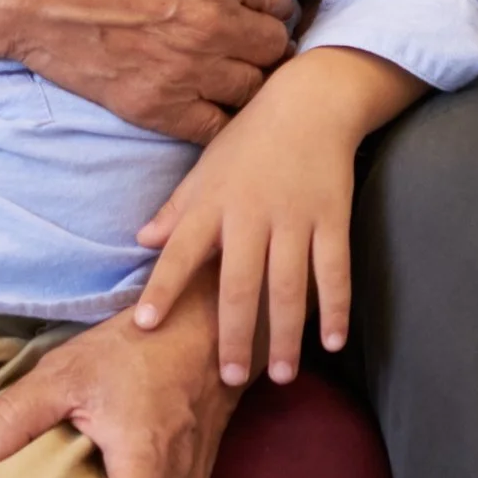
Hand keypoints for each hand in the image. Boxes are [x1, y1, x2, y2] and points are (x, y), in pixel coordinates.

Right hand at [0, 0, 292, 141]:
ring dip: (248, 76)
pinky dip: (221, 117)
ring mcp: (185, 69)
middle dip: (264, 35)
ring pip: (253, 88)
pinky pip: (216, 127)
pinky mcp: (154, 106)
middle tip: (243, 33)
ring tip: (228, 65)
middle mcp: (212, 21)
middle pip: (274, 44)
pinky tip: (206, 98)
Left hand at [132, 48, 414, 382]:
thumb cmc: (251, 137)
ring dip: (283, 334)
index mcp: (215, 201)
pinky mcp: (333, 217)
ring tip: (280, 376)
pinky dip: (335, 307)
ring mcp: (296, 217)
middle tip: (227, 378)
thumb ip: (177, 207)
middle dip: (232, 334)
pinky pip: (334, 270)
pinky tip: (332, 342)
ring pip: (289, 286)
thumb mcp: (207, 166)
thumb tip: (142, 239)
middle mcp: (252, 213)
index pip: (181, 250)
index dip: (163, 287)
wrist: (312, 99)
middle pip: (239, 283)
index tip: (145, 324)